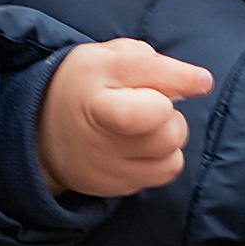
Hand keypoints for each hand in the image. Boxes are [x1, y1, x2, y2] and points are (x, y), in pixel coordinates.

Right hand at [36, 39, 213, 198]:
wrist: (43, 132)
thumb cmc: (84, 87)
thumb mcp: (105, 58)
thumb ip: (149, 61)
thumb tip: (196, 81)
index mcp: (94, 93)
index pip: (147, 90)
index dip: (179, 81)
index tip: (201, 81)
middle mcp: (100, 135)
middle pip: (168, 129)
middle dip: (170, 112)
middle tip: (150, 103)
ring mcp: (110, 167)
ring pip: (172, 152)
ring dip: (169, 135)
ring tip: (146, 125)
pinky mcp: (120, 187)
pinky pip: (167, 171)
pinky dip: (165, 157)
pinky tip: (145, 145)